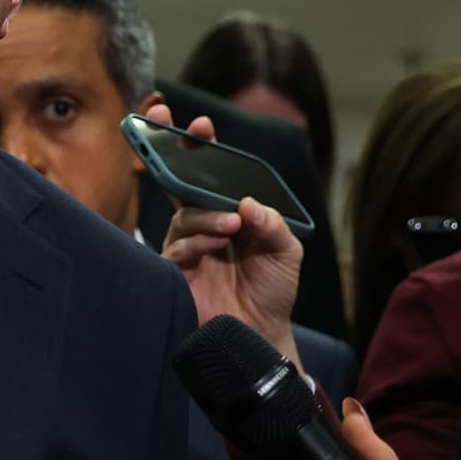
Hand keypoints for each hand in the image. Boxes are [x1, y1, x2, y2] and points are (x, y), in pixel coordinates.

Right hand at [150, 105, 304, 363]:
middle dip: (175, 154)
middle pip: (181, 183)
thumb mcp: (286, 252)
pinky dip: (197, 241)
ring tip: (231, 227)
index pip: (210, 175)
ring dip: (206, 217)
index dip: (201, 148)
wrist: (262, 333)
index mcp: (227, 212)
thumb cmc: (272, 290)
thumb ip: (273, 224)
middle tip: (188, 136)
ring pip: (184, 216)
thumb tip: (247, 203)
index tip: (202, 126)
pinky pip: (176, 247)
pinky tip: (215, 245)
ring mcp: (186, 246)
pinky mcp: (174, 271)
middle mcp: (202, 224)